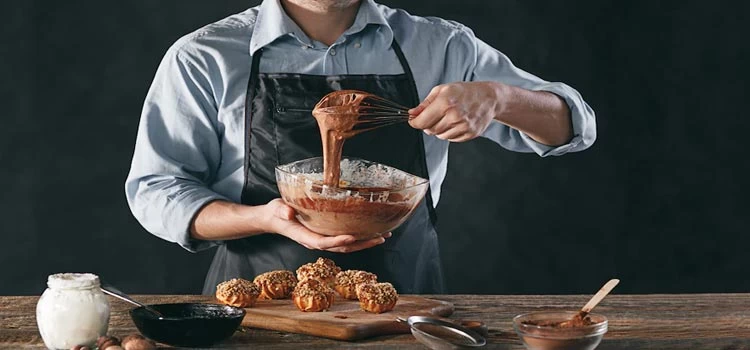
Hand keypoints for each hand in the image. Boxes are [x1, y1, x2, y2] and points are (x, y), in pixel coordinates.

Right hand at [264, 199, 390, 252]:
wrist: (275, 218)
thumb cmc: (277, 213)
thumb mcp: (278, 209)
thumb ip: (283, 211)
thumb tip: (288, 212)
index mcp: (305, 237)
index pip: (323, 242)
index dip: (337, 241)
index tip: (351, 237)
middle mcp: (316, 241)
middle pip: (341, 248)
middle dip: (361, 244)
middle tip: (379, 237)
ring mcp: (323, 239)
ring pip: (347, 246)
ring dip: (365, 242)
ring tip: (383, 236)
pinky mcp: (327, 234)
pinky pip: (346, 239)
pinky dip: (360, 237)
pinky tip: (372, 231)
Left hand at [408, 82, 503, 141]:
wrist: (489, 98)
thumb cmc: (465, 92)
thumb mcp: (442, 90)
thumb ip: (425, 103)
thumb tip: (412, 114)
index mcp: (445, 102)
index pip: (422, 121)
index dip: (414, 122)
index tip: (413, 121)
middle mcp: (454, 115)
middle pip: (429, 130)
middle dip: (427, 124)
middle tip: (434, 116)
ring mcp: (463, 126)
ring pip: (439, 136)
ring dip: (439, 129)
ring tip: (447, 117)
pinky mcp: (469, 134)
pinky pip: (451, 139)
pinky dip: (449, 133)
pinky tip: (455, 122)